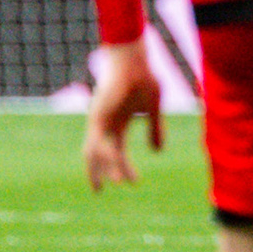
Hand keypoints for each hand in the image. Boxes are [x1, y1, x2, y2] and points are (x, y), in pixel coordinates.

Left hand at [83, 39, 161, 190]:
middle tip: (98, 191)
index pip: (114, 150)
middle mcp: (104, 123)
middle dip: (98, 173)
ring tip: (112, 185)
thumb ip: (155, 130)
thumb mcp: (153, 109)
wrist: (133, 60)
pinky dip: (104, 154)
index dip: (119, 167)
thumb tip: (157, 152)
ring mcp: (99, 119)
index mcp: (116, 122)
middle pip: (98, 154)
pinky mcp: (98, 115)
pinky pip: (98, 140)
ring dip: (102, 168)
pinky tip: (113, 163)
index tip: (127, 183)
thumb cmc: (143, 78)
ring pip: (95, 151)